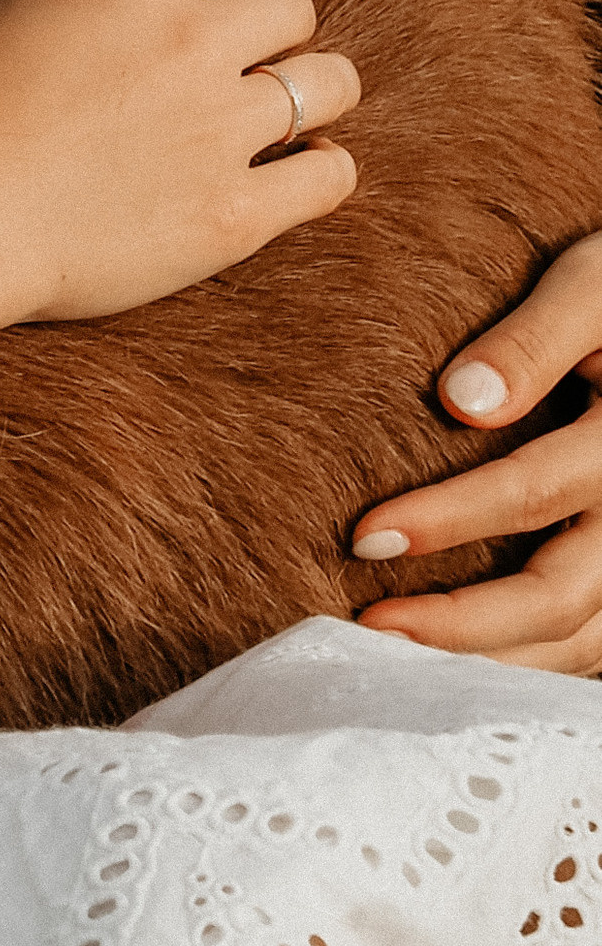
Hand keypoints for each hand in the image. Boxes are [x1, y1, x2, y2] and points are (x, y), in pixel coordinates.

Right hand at [0, 0, 360, 331]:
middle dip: (271, 31)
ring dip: (311, 92)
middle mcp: (188, 38)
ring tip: (281, 117)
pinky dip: (319, 170)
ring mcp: (218, 127)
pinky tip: (292, 176)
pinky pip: (328, 176)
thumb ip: (84, 0)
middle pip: (292, 5)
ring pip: (331, 83)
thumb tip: (120, 6)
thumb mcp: (3, 17)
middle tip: (239, 64)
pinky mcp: (232, 214)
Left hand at [352, 230, 601, 669]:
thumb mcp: (591, 283)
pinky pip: (584, 638)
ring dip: (485, 658)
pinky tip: (448, 662)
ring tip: (393, 661)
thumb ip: (534, 339)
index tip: (366, 536)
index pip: (539, 491)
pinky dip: (519, 658)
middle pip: (561, 593)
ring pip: (575, 637)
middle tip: (368, 628)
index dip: (453, 519)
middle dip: (461, 622)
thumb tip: (462, 402)